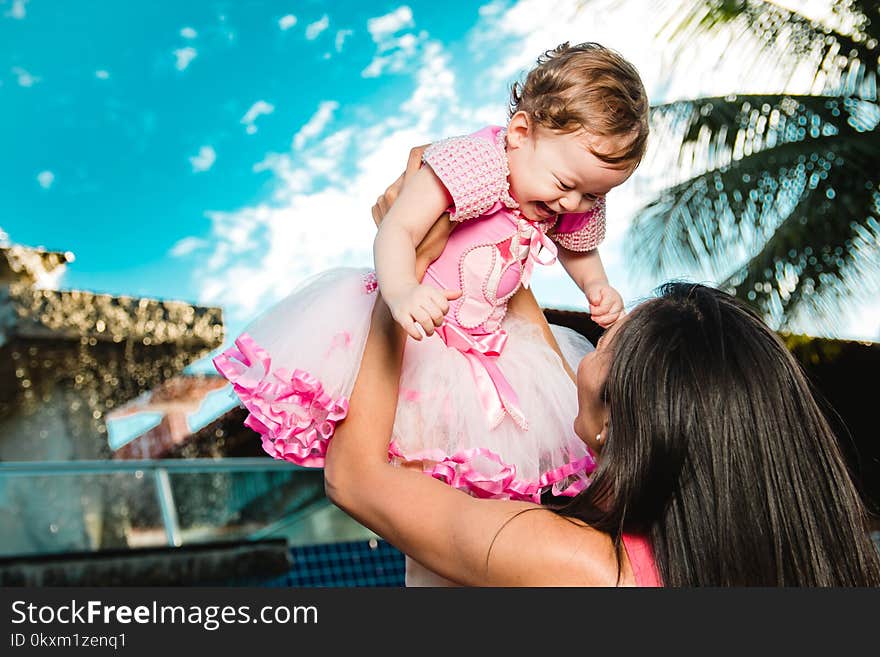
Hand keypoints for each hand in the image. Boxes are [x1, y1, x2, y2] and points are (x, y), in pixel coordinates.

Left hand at [371, 143, 451, 280]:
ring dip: (409, 184)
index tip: (442, 151)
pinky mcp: (378, 210)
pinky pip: (386, 196)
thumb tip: (469, 197)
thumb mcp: (445, 226)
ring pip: (398, 182)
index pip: (417, 156)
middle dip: (422, 169)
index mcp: (409, 190)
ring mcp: (383, 201)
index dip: (431, 150)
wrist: (405, 265)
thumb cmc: (427, 247)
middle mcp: (392, 191)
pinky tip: (407, 206)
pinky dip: (397, 197)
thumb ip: (454, 208)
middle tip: (435, 173)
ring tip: (422, 194)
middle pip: (408, 167)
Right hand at [385, 283, 459, 340]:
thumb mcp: (432, 292)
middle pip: (436, 314)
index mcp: (429, 291)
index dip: (444, 313)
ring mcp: (409, 306)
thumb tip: (461, 293)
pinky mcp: (400, 315)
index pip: (444, 305)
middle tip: (435, 325)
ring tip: (429, 332)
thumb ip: (446, 295)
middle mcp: (419, 297)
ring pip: (425, 321)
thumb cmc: (418, 295)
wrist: (397, 292)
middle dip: (438, 323)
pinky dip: (416, 334)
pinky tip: (420, 337)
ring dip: (430, 330)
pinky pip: (409, 327)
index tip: (440, 315)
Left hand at [585, 283, 623, 327]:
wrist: (598, 289)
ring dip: (603, 323)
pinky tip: (600, 321)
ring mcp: (620, 310)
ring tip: (596, 318)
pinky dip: (607, 325)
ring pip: (615, 322)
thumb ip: (594, 296)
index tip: (590, 307)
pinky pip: (615, 324)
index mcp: (613, 296)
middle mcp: (619, 304)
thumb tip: (596, 302)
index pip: (605, 309)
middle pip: (612, 317)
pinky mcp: (619, 315)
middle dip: (599, 319)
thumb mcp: (592, 290)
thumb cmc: (596, 290)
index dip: (596, 311)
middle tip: (592, 316)